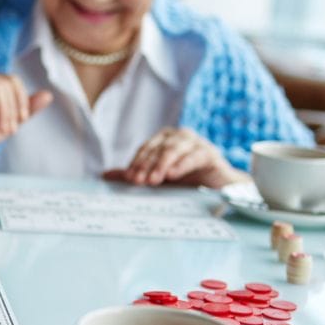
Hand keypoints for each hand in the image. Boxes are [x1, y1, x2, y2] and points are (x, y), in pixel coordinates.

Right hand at [0, 69, 51, 169]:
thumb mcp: (10, 121)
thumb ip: (26, 108)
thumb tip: (49, 95)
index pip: (12, 80)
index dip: (21, 99)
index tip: (21, 121)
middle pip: (6, 82)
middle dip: (12, 109)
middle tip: (9, 131)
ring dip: (3, 110)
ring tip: (0, 129)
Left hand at [102, 127, 249, 187]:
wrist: (218, 187)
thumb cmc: (187, 180)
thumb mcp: (159, 178)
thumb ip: (136, 174)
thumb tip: (105, 176)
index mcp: (165, 139)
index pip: (147, 149)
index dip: (137, 163)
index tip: (128, 178)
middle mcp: (179, 136)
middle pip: (158, 148)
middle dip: (147, 165)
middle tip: (139, 181)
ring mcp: (196, 142)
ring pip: (174, 149)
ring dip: (162, 165)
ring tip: (154, 179)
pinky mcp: (209, 153)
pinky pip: (194, 156)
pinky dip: (183, 164)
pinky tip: (174, 174)